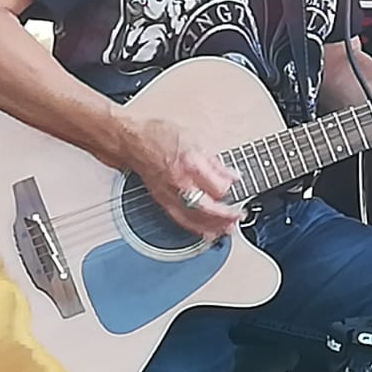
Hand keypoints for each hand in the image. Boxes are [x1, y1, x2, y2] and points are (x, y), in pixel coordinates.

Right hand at [125, 114, 242, 238]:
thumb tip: (233, 176)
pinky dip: (196, 229)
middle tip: (238, 217)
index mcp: (191, 164)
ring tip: (227, 230)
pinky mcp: (162, 202)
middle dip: (224, 216)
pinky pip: (181, 220)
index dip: (231, 189)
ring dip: (213, 227)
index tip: (237, 187)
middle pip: (206, 207)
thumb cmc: (160, 137)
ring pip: (194, 218)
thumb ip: (216, 163)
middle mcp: (180, 183)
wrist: (133, 144)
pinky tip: (206, 233)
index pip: (217, 187)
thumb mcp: (195, 141)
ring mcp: (170, 195)